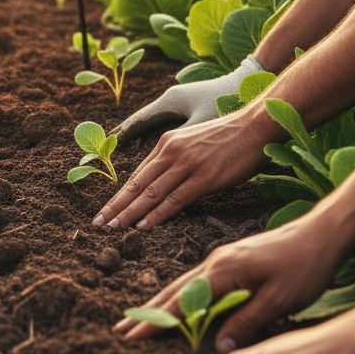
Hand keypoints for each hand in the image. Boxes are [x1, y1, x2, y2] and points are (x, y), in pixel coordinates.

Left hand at [93, 110, 269, 229]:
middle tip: (98, 223)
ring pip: (151, 193)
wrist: (256, 125)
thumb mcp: (194, 143)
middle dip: (116, 205)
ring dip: (130, 213)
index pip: (138, 174)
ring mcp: (187, 164)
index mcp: (167, 143)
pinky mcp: (204, 177)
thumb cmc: (229, 137)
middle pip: (138, 184)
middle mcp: (171, 152)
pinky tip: (144, 225)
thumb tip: (162, 185)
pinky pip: (175, 199)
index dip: (120, 194)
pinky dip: (157, 214)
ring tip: (114, 228)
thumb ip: (176, 160)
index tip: (105, 210)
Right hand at [113, 55, 263, 145]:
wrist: (250, 83)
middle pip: (141, 122)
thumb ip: (180, 142)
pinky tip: (152, 146)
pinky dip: (153, 134)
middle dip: (127, 134)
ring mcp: (179, 102)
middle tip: (110, 146)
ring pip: (151, 123)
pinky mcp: (189, 106)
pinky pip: (162, 123)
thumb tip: (160, 161)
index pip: (139, 122)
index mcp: (170, 102)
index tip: (109, 147)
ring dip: (138, 136)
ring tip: (125, 148)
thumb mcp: (204, 124)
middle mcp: (170, 100)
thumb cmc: (229, 103)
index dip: (124, 136)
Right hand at [115, 218, 346, 349]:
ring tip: (138, 316)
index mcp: (224, 271)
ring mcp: (222, 258)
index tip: (132, 335)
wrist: (322, 234)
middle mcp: (216, 261)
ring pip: (182, 283)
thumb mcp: (281, 300)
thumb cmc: (306, 268)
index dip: (157, 320)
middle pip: (174, 290)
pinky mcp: (231, 259)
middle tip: (122, 329)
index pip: (183, 301)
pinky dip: (178, 292)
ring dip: (158, 301)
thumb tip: (216, 345)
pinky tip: (174, 301)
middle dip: (147, 310)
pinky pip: (196, 279)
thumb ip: (247, 321)